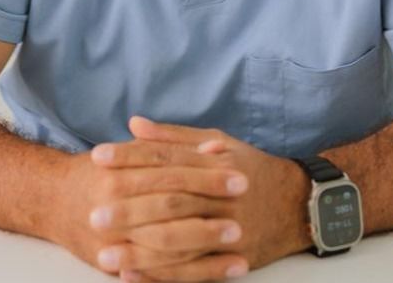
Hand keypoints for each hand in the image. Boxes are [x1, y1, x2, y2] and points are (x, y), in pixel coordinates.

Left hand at [90, 116, 311, 280]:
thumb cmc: (250, 169)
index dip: (132, 156)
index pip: (167, 157)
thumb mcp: (218, 141)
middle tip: (95, 212)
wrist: (298, 203)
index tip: (99, 157)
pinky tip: (131, 275)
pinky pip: (193, 270)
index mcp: (216, 161)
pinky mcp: (233, 259)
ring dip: (140, 249)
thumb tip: (134, 124)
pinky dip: (161, 275)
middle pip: (171, 199)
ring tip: (104, 253)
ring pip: (180, 239)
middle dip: (131, 206)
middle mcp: (223, 194)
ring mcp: (230, 229)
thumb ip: (174, 137)